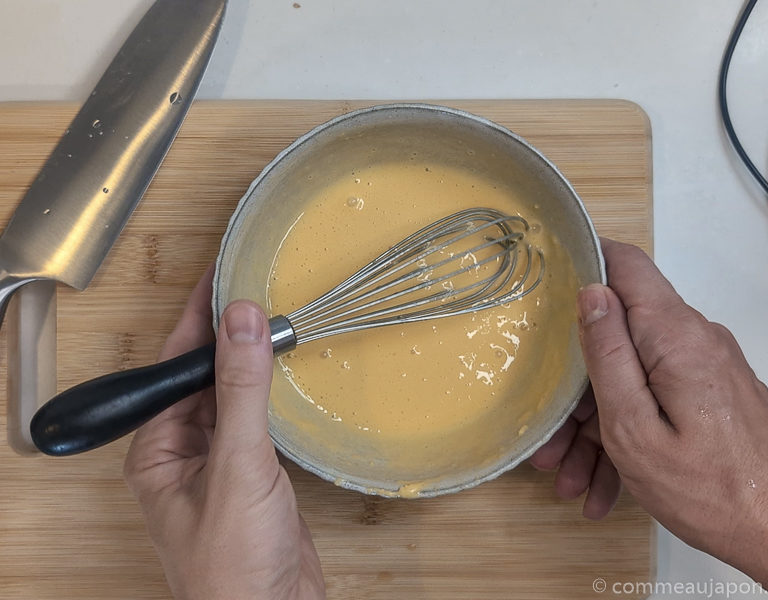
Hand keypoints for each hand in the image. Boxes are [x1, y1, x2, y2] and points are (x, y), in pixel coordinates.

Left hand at [124, 266, 324, 599]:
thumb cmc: (234, 563)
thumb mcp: (237, 466)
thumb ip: (239, 392)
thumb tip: (243, 321)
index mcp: (159, 448)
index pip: (176, 363)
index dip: (198, 315)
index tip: (222, 272)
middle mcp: (183, 449)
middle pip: (203, 373)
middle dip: (229, 331)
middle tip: (258, 284)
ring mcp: (219, 459)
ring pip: (232, 392)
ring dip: (252, 358)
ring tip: (275, 315)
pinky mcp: (254, 471)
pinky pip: (257, 414)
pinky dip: (272, 388)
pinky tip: (287, 367)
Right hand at [539, 239, 767, 582]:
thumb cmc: (708, 491)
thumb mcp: (634, 427)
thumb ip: (609, 354)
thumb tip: (591, 292)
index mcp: (674, 338)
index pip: (627, 266)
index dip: (586, 261)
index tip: (547, 281)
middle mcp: (693, 341)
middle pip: (619, 336)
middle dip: (577, 384)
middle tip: (549, 440)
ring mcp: (702, 368)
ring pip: (630, 376)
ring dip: (595, 424)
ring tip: (572, 479)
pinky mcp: (708, 392)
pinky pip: (653, 398)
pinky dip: (625, 434)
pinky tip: (604, 486)